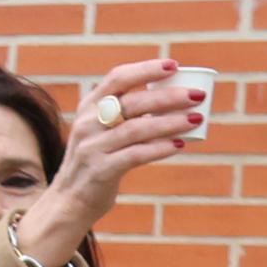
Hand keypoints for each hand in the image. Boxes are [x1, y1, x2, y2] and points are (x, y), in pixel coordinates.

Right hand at [13, 58, 202, 266]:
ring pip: (137, 128)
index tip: (173, 65)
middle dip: (168, 96)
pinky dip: (160, 148)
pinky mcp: (100, 170)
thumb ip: (127, 114)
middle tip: (196, 96)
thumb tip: (176, 98)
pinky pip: (136, 155)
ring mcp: (92, 147)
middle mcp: (88, 123)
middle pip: (133, 102)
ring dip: (170, 122)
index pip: (118, 78)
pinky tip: (179, 145)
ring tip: (196, 119)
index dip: (146, 70)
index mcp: (89, 107)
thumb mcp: (102, 130)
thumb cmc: (97, 160)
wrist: (69, 200)